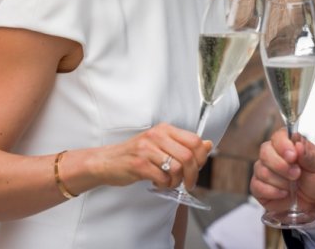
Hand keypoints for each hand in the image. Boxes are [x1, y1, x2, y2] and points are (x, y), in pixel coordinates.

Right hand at [91, 123, 212, 190]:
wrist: (106, 161)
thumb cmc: (136, 155)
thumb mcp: (161, 145)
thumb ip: (184, 145)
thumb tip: (208, 145)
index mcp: (165, 129)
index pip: (195, 140)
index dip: (201, 157)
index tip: (197, 168)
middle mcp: (157, 136)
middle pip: (188, 156)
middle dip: (192, 174)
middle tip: (188, 183)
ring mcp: (146, 149)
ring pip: (177, 168)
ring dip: (177, 182)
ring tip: (170, 183)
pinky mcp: (138, 164)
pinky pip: (162, 178)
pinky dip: (164, 185)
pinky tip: (158, 183)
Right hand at [250, 128, 314, 213]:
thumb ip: (311, 155)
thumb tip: (298, 146)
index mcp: (290, 144)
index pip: (278, 136)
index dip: (283, 145)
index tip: (293, 157)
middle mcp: (274, 154)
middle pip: (265, 152)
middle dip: (281, 166)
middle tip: (296, 174)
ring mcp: (264, 170)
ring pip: (261, 170)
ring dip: (280, 181)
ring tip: (293, 186)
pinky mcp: (259, 187)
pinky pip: (257, 186)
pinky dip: (273, 192)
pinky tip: (284, 194)